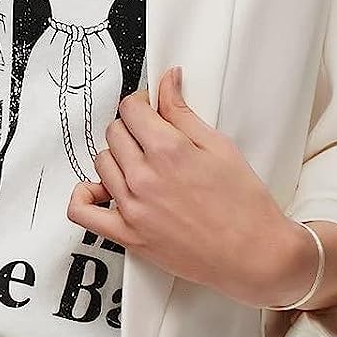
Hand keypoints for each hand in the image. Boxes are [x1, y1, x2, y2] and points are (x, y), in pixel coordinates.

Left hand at [66, 66, 336, 309]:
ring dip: (117, 157)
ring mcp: (132, 207)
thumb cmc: (244, 204)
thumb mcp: (219, 147)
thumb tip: (167, 81)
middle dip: (131, 127)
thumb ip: (184, 113)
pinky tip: (102, 188)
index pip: (131, 108)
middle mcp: (144, 177)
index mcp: (168, 150)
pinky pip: (82, 211)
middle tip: (151, 136)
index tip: (150, 108)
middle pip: (114, 132)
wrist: (254, 255)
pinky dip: (84, 195)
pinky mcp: (127, 235)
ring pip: (101, 162)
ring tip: (139, 163)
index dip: (141, 103)